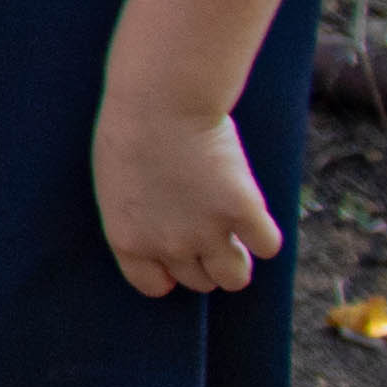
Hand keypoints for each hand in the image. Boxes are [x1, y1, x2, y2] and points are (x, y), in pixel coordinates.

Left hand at [89, 93, 283, 296]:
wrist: (160, 101)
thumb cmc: (130, 130)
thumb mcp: (118, 184)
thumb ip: (139, 216)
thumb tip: (161, 233)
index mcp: (129, 240)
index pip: (153, 285)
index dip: (169, 273)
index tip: (179, 256)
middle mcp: (168, 246)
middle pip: (199, 282)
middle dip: (205, 261)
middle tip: (209, 230)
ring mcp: (208, 232)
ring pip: (235, 278)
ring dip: (239, 260)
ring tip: (237, 235)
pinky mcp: (244, 211)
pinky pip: (267, 246)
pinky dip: (265, 235)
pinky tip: (254, 214)